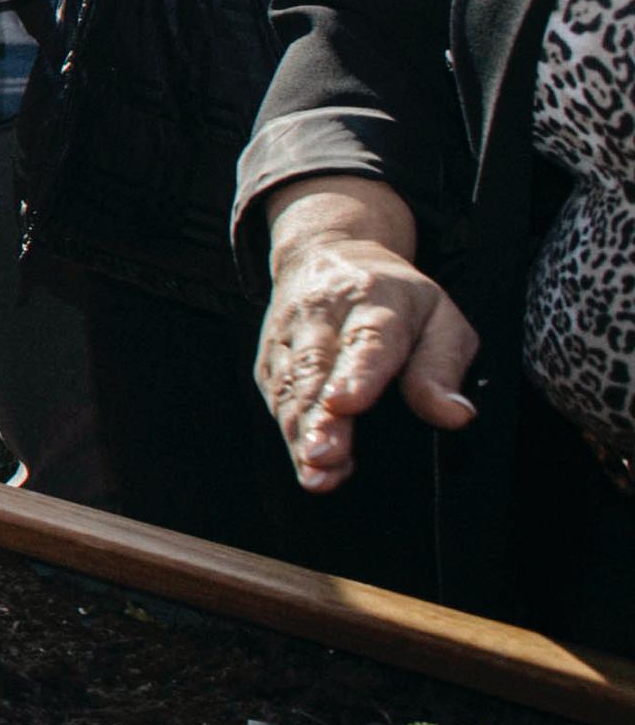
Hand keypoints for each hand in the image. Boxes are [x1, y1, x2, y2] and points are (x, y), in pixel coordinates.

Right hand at [257, 183, 478, 492]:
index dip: (357, 374)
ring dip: (300, 429)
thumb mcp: (440, 318)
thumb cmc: (396, 298)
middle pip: (317, 367)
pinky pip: (276, 397)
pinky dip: (289, 431)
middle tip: (324, 454)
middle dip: (319, 414)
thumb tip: (454, 415)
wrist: (328, 255)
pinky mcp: (269, 358)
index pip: (367, 340)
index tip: (348, 404)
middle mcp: (323, 316)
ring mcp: (289, 336)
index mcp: (376, 302)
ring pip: (291, 386)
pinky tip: (307, 463)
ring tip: (314, 469)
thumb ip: (444, 367)